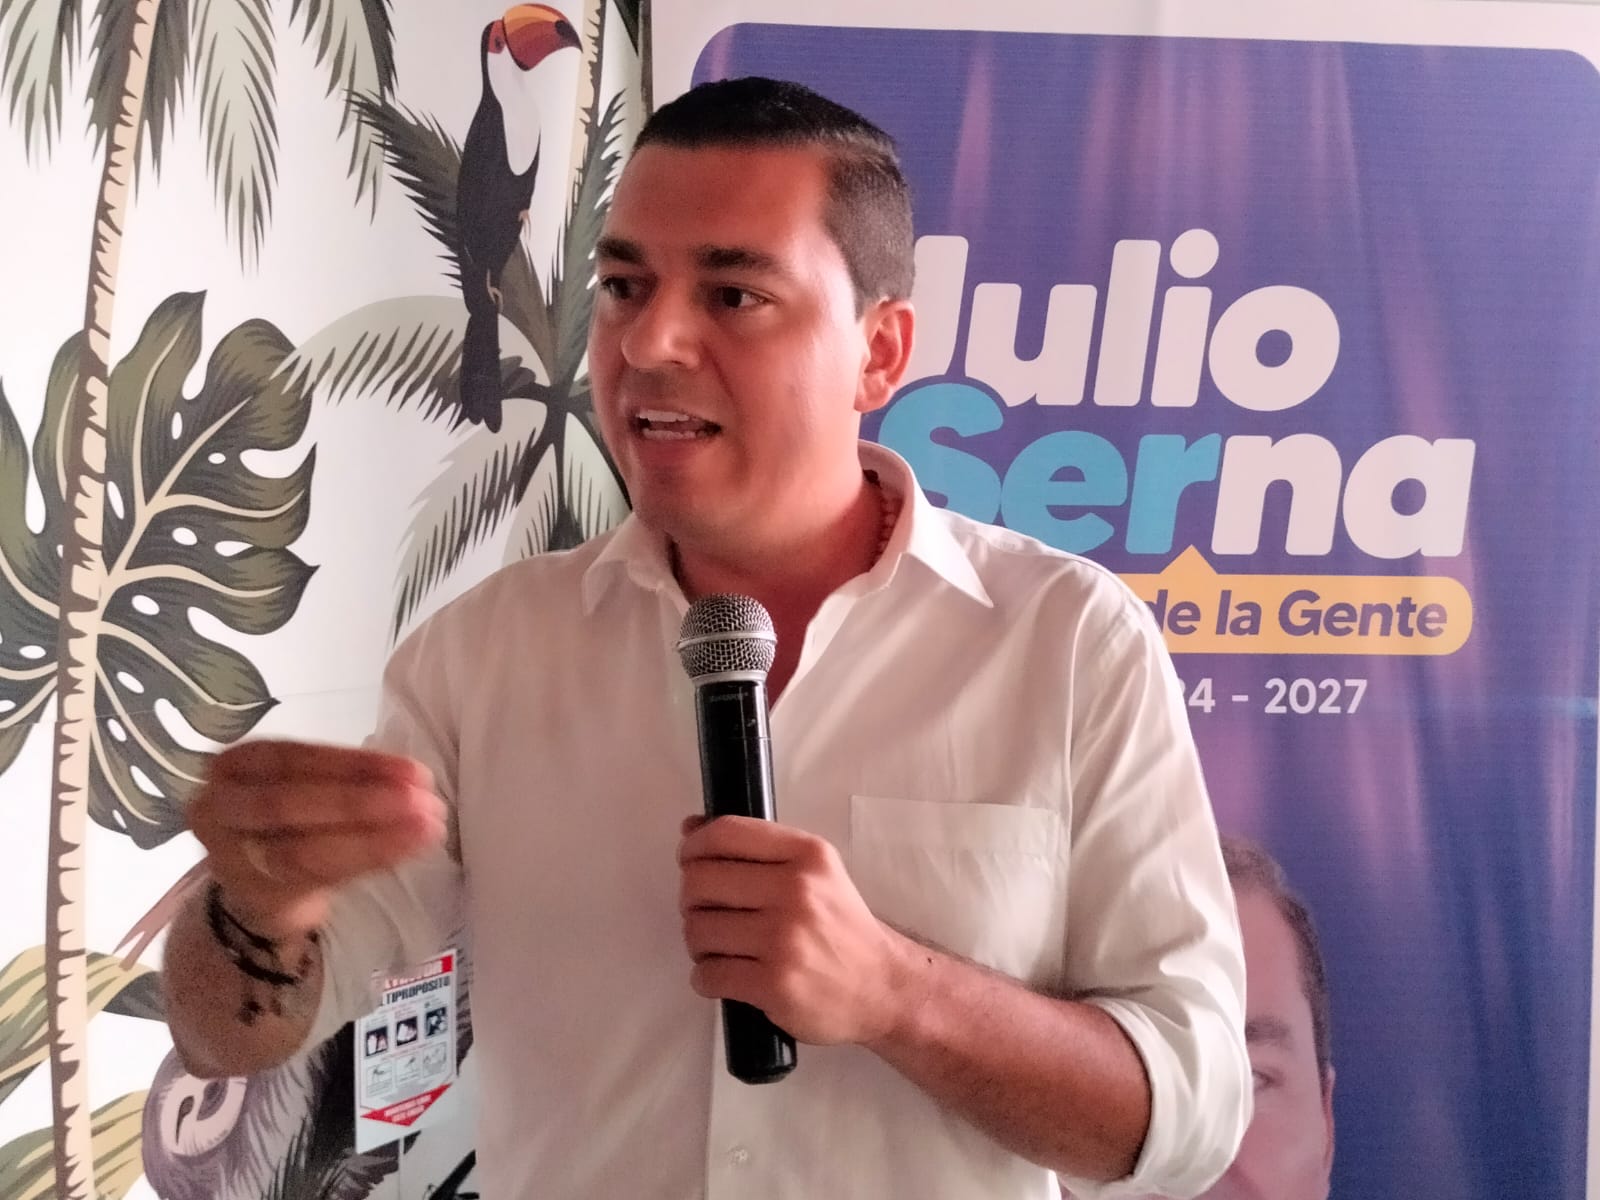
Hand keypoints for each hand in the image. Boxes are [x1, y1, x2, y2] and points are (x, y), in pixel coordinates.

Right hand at [188, 740, 446, 936]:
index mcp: (237, 764)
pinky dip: (364, 861)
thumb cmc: (293, 821)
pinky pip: (311, 879)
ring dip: (371, 838)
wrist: (258, 885)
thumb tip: (414, 780)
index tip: (414, 772)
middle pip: (291, 804)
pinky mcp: (256, 894)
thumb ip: (346, 780)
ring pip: (301, 849)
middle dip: (362, 802)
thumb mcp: (310, 787)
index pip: (295, 759)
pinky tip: (405, 851)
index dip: (355, 765)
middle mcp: (221, 806)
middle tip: (424, 802)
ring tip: (426, 829)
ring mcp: (231, 856)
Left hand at [677, 815, 911, 1044]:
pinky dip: (706, 977)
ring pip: (697, 930)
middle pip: (700, 881)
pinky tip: (726, 974)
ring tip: (720, 947)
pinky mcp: (774, 984)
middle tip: (707, 912)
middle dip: (692, 900)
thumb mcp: (814, 872)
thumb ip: (757, 848)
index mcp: (807, 854)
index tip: (689, 860)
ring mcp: (784, 939)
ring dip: (698, 943)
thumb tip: (691, 828)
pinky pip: (707, 975)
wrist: (881, 986)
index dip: (693, 846)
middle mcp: (796, 891)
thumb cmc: (841, 927)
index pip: (725, 834)